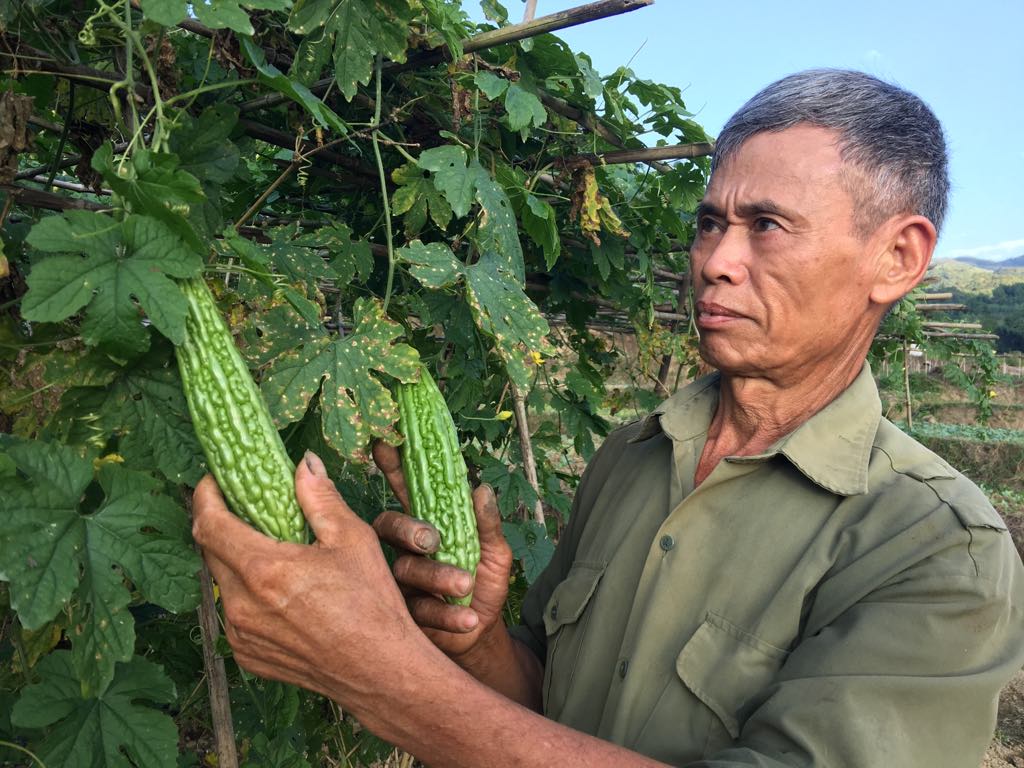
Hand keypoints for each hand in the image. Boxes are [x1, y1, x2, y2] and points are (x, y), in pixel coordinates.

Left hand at [191, 451, 418, 704]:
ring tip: (265, 548)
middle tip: (243, 507)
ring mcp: (241, 635)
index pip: (209, 524)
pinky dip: (246, 593)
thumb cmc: (372, 604)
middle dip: (219, 523)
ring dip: (234, 560)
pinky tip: (277, 589)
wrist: (380, 672)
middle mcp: (242, 605)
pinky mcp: (248, 656)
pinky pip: (234, 614)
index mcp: (265, 570)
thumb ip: (320, 498)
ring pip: (222, 584)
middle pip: (210, 552)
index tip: (214, 480)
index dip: (205, 497)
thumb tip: (303, 463)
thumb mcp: (353, 540)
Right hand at [371, 442, 512, 663]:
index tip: (384, 443)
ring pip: (404, 572)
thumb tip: (482, 489)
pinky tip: (468, 619)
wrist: (482, 633)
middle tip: (432, 539)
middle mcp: (405, 550)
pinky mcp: (403, 616)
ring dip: (436, 577)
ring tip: (466, 584)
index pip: (404, 491)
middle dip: (407, 529)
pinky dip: (447, 615)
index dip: (393, 467)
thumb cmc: (483, 584)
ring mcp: (399, 583)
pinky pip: (419, 612)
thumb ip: (488, 525)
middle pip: (388, 527)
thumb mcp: (495, 553)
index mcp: (426, 525)